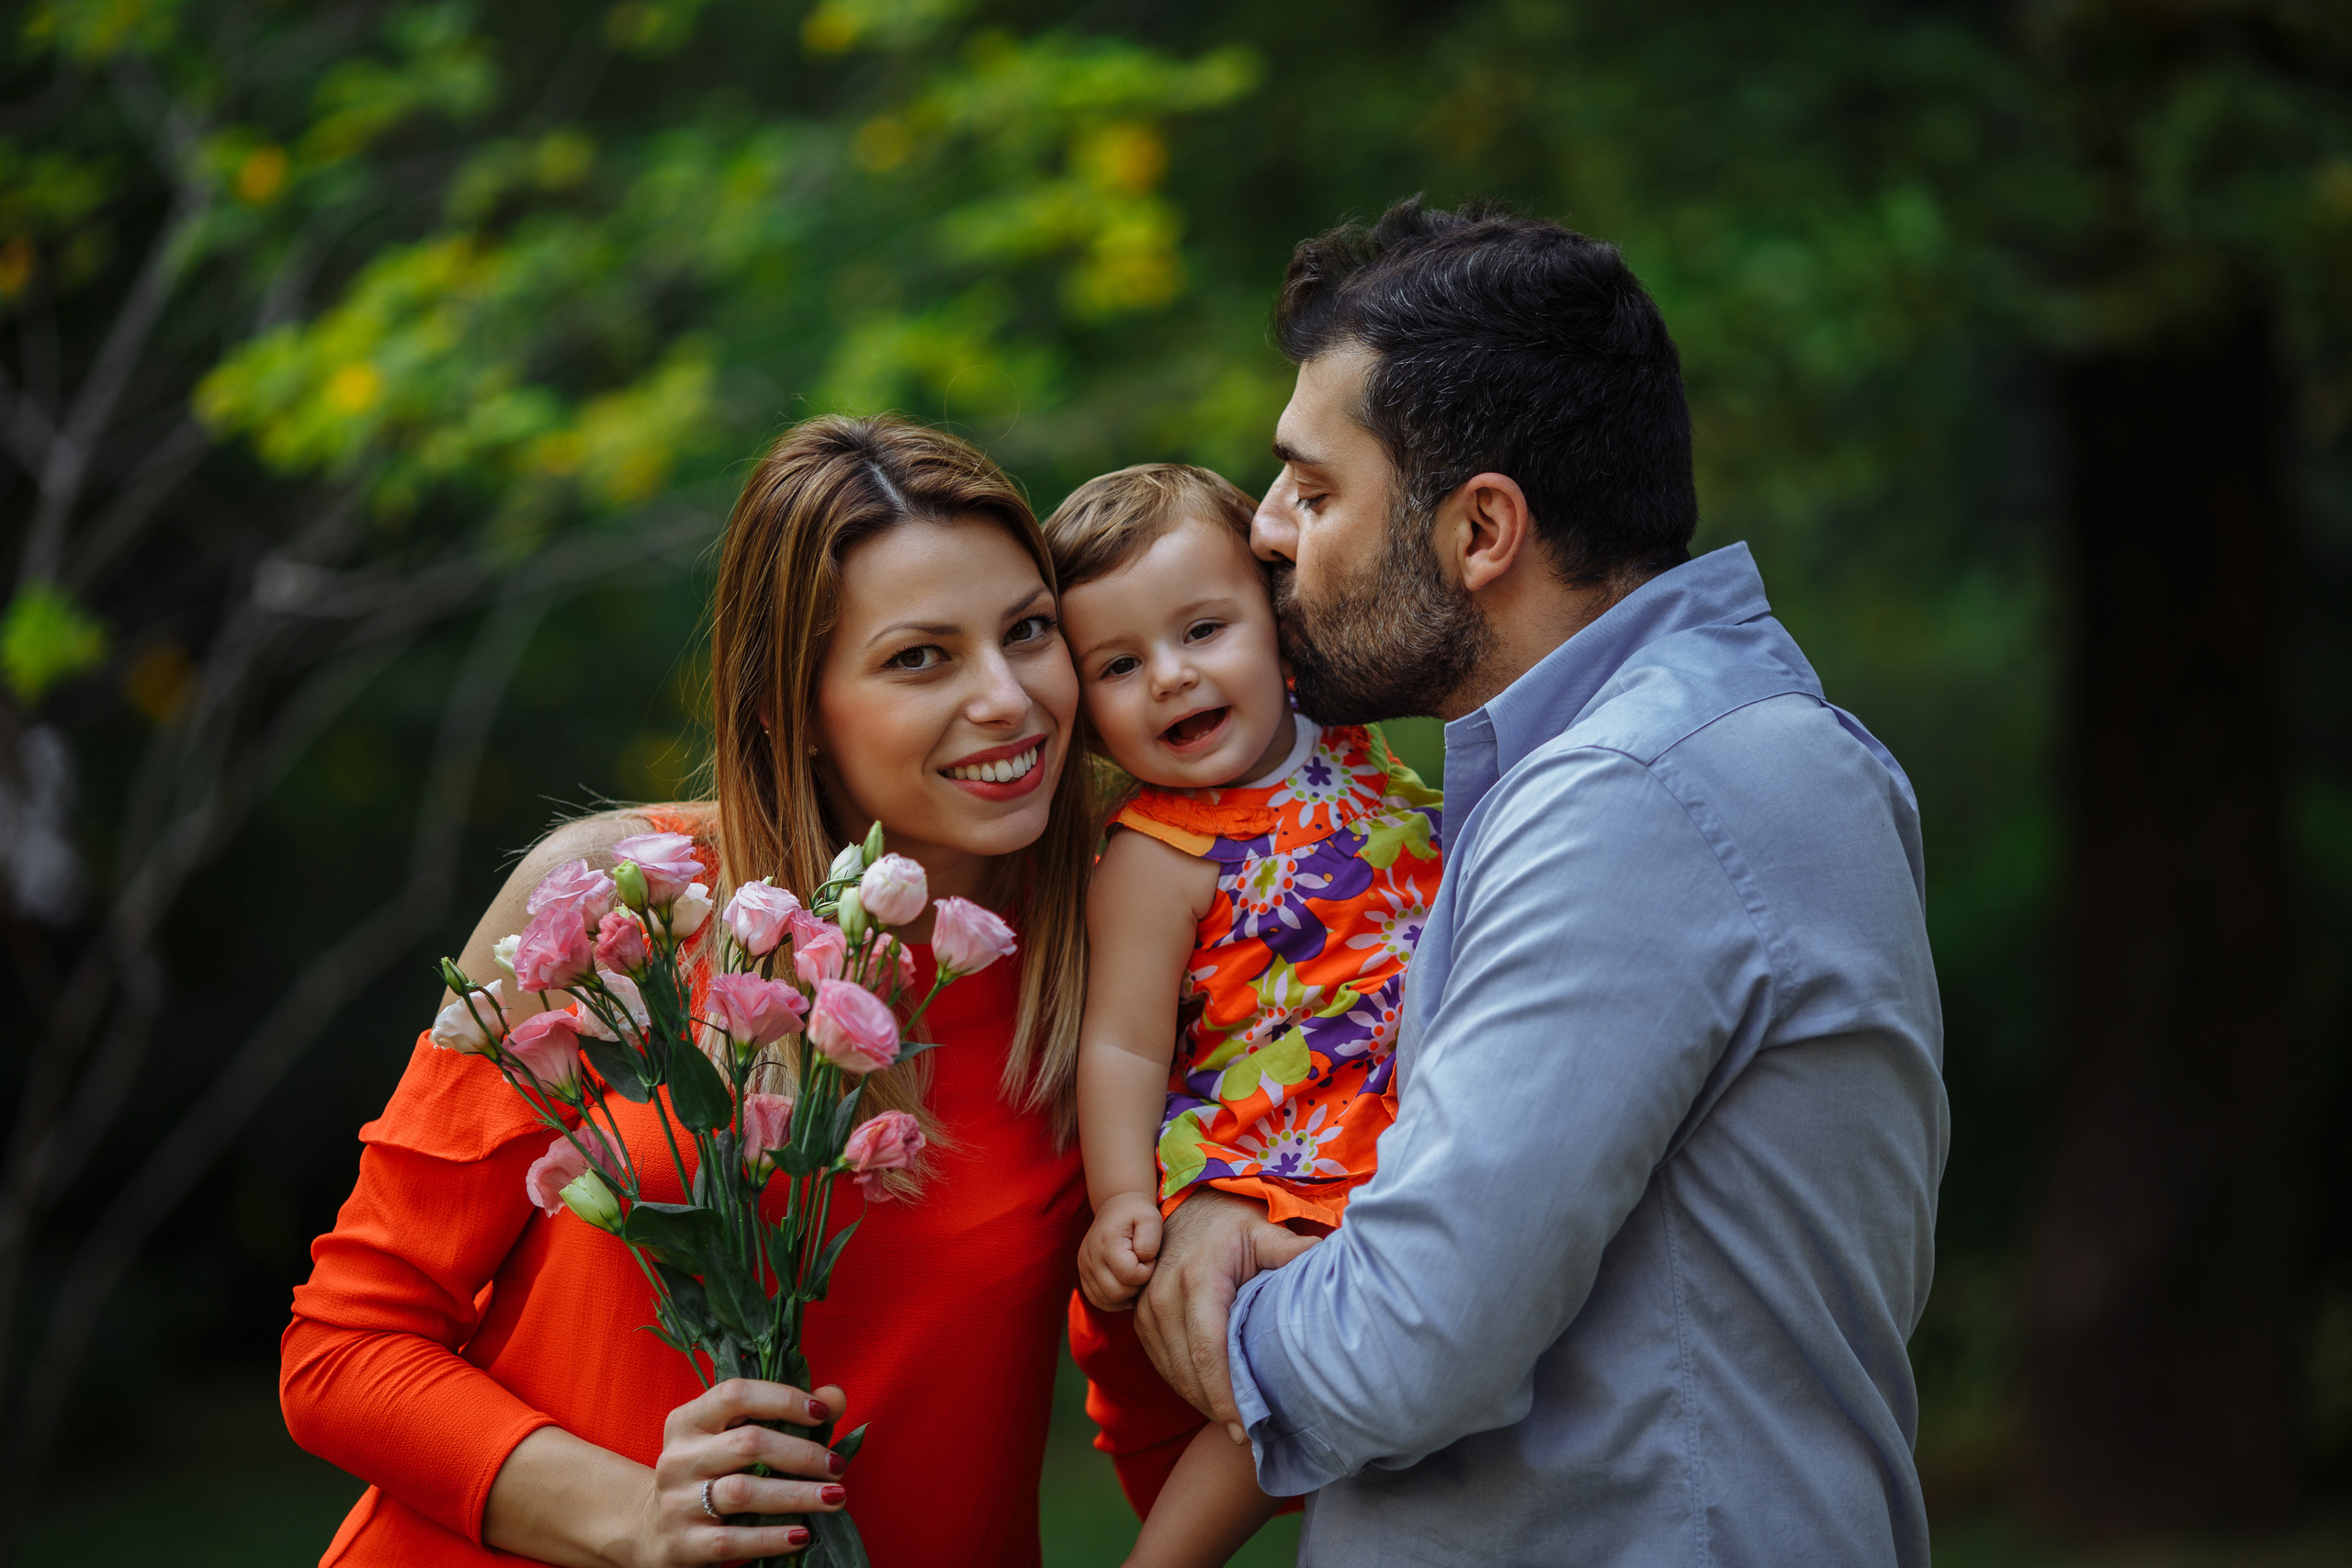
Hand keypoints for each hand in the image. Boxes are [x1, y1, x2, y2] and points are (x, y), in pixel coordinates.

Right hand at [631, 1378, 850, 1564]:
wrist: (656, 1530)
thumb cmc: (711, 1473)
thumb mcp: (733, 1437)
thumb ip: (784, 1413)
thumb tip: (835, 1396)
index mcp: (689, 1420)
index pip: (735, 1394)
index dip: (783, 1399)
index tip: (823, 1412)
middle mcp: (678, 1457)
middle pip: (748, 1444)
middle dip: (802, 1454)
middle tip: (837, 1466)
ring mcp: (677, 1501)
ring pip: (744, 1492)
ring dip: (797, 1495)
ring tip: (834, 1497)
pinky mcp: (683, 1542)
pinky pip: (733, 1540)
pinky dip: (772, 1538)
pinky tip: (802, 1534)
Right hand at [1079, 1191, 1162, 1310]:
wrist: (1116, 1207)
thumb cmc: (1136, 1214)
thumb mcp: (1150, 1218)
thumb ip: (1150, 1240)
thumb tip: (1142, 1261)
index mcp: (1107, 1242)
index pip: (1129, 1274)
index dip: (1146, 1271)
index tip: (1150, 1259)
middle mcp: (1090, 1257)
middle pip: (1116, 1292)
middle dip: (1137, 1286)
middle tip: (1144, 1268)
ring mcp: (1084, 1267)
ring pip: (1106, 1300)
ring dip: (1126, 1295)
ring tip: (1135, 1275)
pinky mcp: (1083, 1275)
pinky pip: (1097, 1300)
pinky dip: (1114, 1300)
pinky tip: (1126, 1286)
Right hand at [1134, 1190, 1319, 1440]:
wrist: (1188, 1206)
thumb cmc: (1233, 1222)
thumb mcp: (1263, 1231)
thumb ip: (1292, 1252)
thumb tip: (1329, 1265)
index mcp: (1199, 1280)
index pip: (1209, 1353)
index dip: (1224, 1397)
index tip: (1244, 1431)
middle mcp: (1165, 1297)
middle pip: (1188, 1372)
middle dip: (1216, 1409)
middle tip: (1248, 1437)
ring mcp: (1147, 1309)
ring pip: (1172, 1373)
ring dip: (1200, 1402)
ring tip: (1233, 1424)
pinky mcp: (1140, 1317)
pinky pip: (1161, 1363)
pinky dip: (1184, 1386)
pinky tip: (1209, 1399)